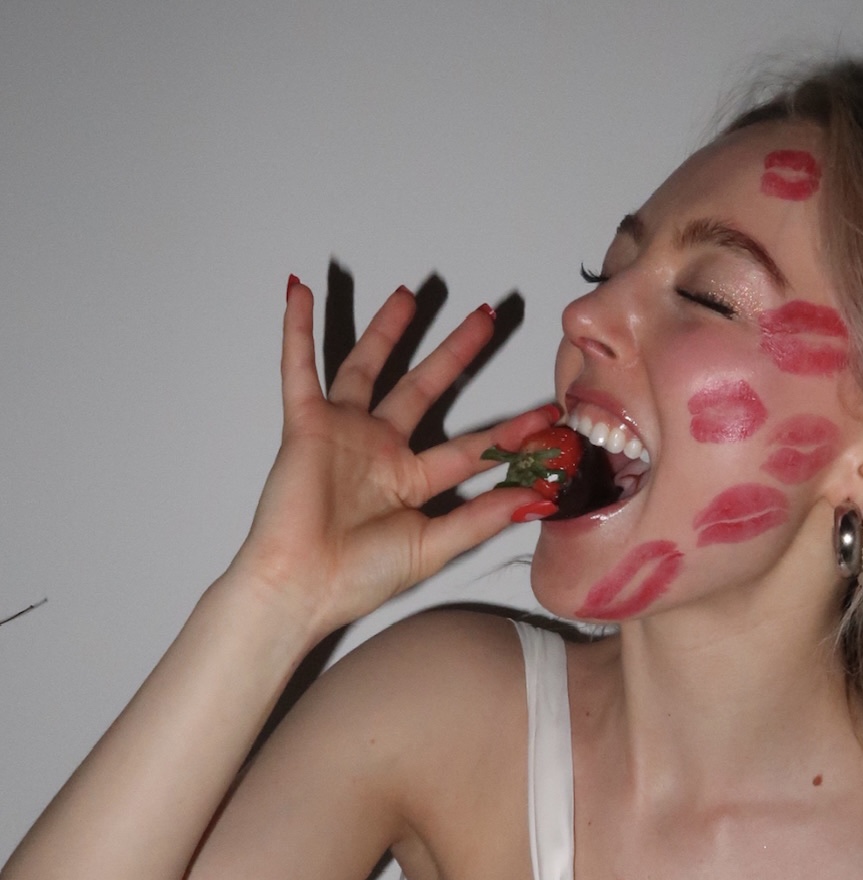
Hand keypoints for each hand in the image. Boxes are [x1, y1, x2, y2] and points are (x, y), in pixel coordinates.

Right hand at [232, 280, 554, 637]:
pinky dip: (297, 331)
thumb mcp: (434, 546)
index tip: (549, 413)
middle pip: (424, 389)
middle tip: (486, 316)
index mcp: (412, 481)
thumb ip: (481, 518)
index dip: (510, 431)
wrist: (300, 586)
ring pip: (369, 368)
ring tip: (408, 295)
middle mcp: (380, 451)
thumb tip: (535, 498)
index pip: (470, 446)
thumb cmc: (359, 577)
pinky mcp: (306, 426)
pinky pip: (299, 370)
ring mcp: (343, 434)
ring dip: (386, 330)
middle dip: (455, 353)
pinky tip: (300, 293)